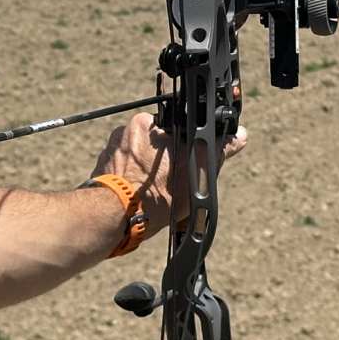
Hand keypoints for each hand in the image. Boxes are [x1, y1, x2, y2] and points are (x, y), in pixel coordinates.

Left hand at [91, 113, 248, 232]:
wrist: (117, 216)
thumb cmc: (157, 192)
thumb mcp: (198, 171)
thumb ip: (219, 149)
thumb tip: (239, 135)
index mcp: (147, 123)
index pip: (172, 128)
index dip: (182, 146)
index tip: (184, 162)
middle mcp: (124, 131)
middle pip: (153, 143)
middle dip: (164, 160)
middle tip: (171, 181)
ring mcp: (110, 150)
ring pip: (137, 158)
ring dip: (146, 172)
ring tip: (154, 193)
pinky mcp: (100, 168)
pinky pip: (121, 171)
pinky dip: (130, 181)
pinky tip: (139, 197)